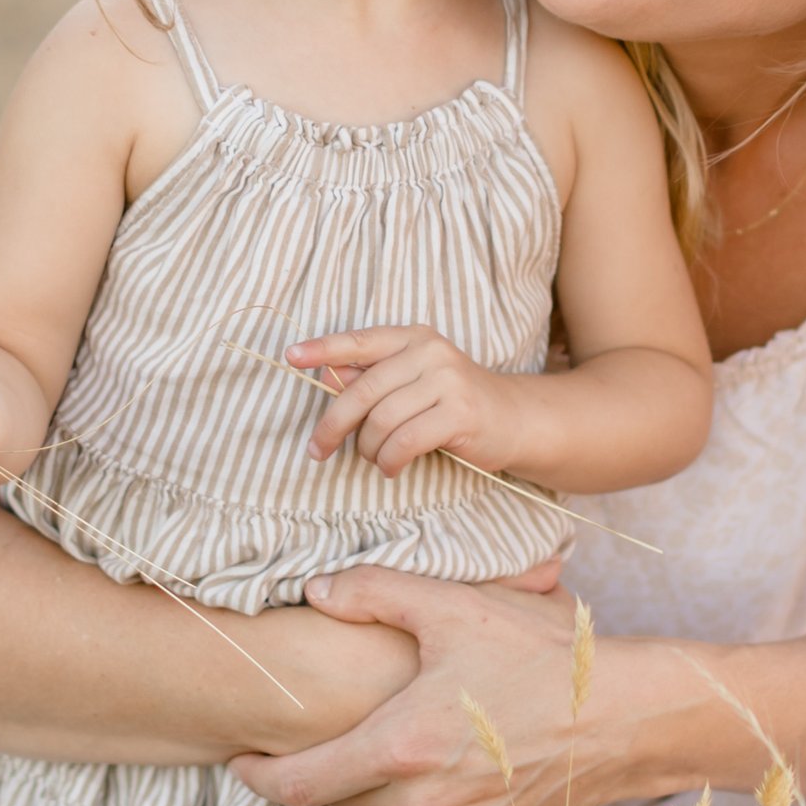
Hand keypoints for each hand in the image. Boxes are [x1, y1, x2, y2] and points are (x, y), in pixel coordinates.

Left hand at [230, 564, 636, 805]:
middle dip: (329, 770)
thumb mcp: (458, 608)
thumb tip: (315, 591)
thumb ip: (376, 592)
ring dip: (382, 791)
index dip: (257, 778)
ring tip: (409, 745)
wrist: (629, 718)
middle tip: (337, 732)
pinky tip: (457, 771)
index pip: (297, 785)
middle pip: (340, 801)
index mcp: (400, 747)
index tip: (240, 763)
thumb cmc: (545, 657)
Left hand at [289, 325, 522, 480]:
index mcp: (413, 338)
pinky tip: (392, 467)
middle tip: (317, 449)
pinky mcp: (459, 414)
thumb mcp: (414, 381)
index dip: (323, 348)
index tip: (290, 357)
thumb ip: (374, 377)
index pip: (360, 341)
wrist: (514, 419)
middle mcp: (429, 352)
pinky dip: (389, 461)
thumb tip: (325, 374)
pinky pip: (404, 442)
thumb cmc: (453, 403)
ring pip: (381, 421)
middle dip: (333, 425)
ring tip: (375, 458)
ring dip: (368, 449)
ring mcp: (447, 381)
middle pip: (362, 391)